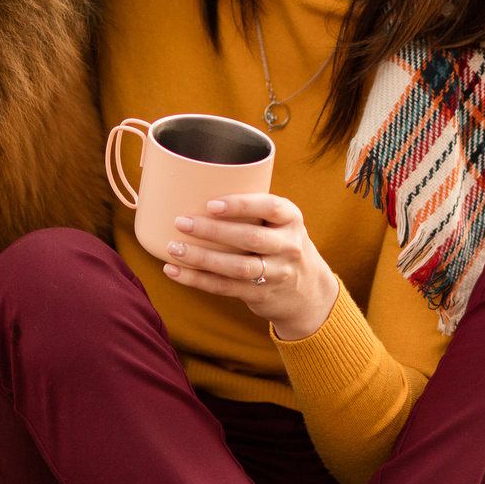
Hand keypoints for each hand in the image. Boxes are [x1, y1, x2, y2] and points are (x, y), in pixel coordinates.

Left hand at [161, 192, 340, 341]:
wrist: (310, 293)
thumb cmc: (281, 245)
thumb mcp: (282, 224)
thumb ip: (254, 210)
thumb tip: (197, 187)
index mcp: (291, 219)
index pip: (270, 207)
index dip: (241, 205)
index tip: (211, 204)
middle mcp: (288, 246)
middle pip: (249, 238)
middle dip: (213, 231)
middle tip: (181, 222)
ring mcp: (276, 273)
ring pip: (236, 267)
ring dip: (202, 258)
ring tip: (174, 248)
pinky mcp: (260, 295)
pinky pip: (225, 287)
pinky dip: (197, 280)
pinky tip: (175, 271)